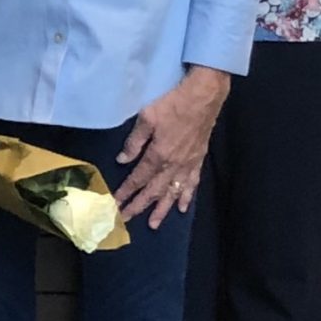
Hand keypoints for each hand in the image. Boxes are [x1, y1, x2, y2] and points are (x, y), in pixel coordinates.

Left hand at [113, 68, 230, 226]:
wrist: (204, 96)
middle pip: (155, 191)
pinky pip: (192, 183)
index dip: (126, 192)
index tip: (116, 204)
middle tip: (128, 220)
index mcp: (159, 155)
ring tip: (154, 224)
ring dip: (163, 209)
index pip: (138, 178)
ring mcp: (188, 163)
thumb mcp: (147, 118)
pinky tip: (183, 208)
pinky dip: (186, 196)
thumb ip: (134, 141)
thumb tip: (122, 160)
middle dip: (140, 206)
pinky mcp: (199, 159)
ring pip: (174, 192)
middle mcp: (174, 164)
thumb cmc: (173, 103)